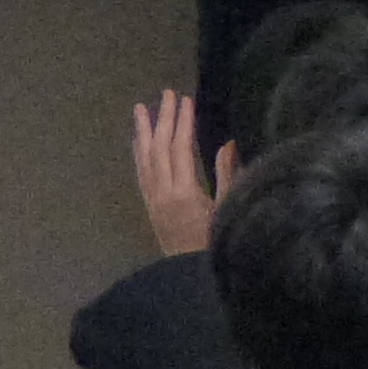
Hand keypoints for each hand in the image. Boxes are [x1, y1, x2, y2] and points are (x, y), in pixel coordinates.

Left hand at [130, 91, 235, 258]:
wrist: (192, 276)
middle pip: (160, 148)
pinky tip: (139, 140)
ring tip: (141, 108)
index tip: (186, 100)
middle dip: (163, 118)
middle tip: (167, 93)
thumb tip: (228, 143)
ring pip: (145, 158)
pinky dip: (139, 152)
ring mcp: (153, 199)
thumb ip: (228, 177)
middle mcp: (163, 193)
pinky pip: (141, 172)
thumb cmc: (217, 244)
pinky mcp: (149, 206)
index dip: (183, 122)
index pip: (180, 149)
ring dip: (143, 131)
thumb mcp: (228, 211)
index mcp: (185, 193)